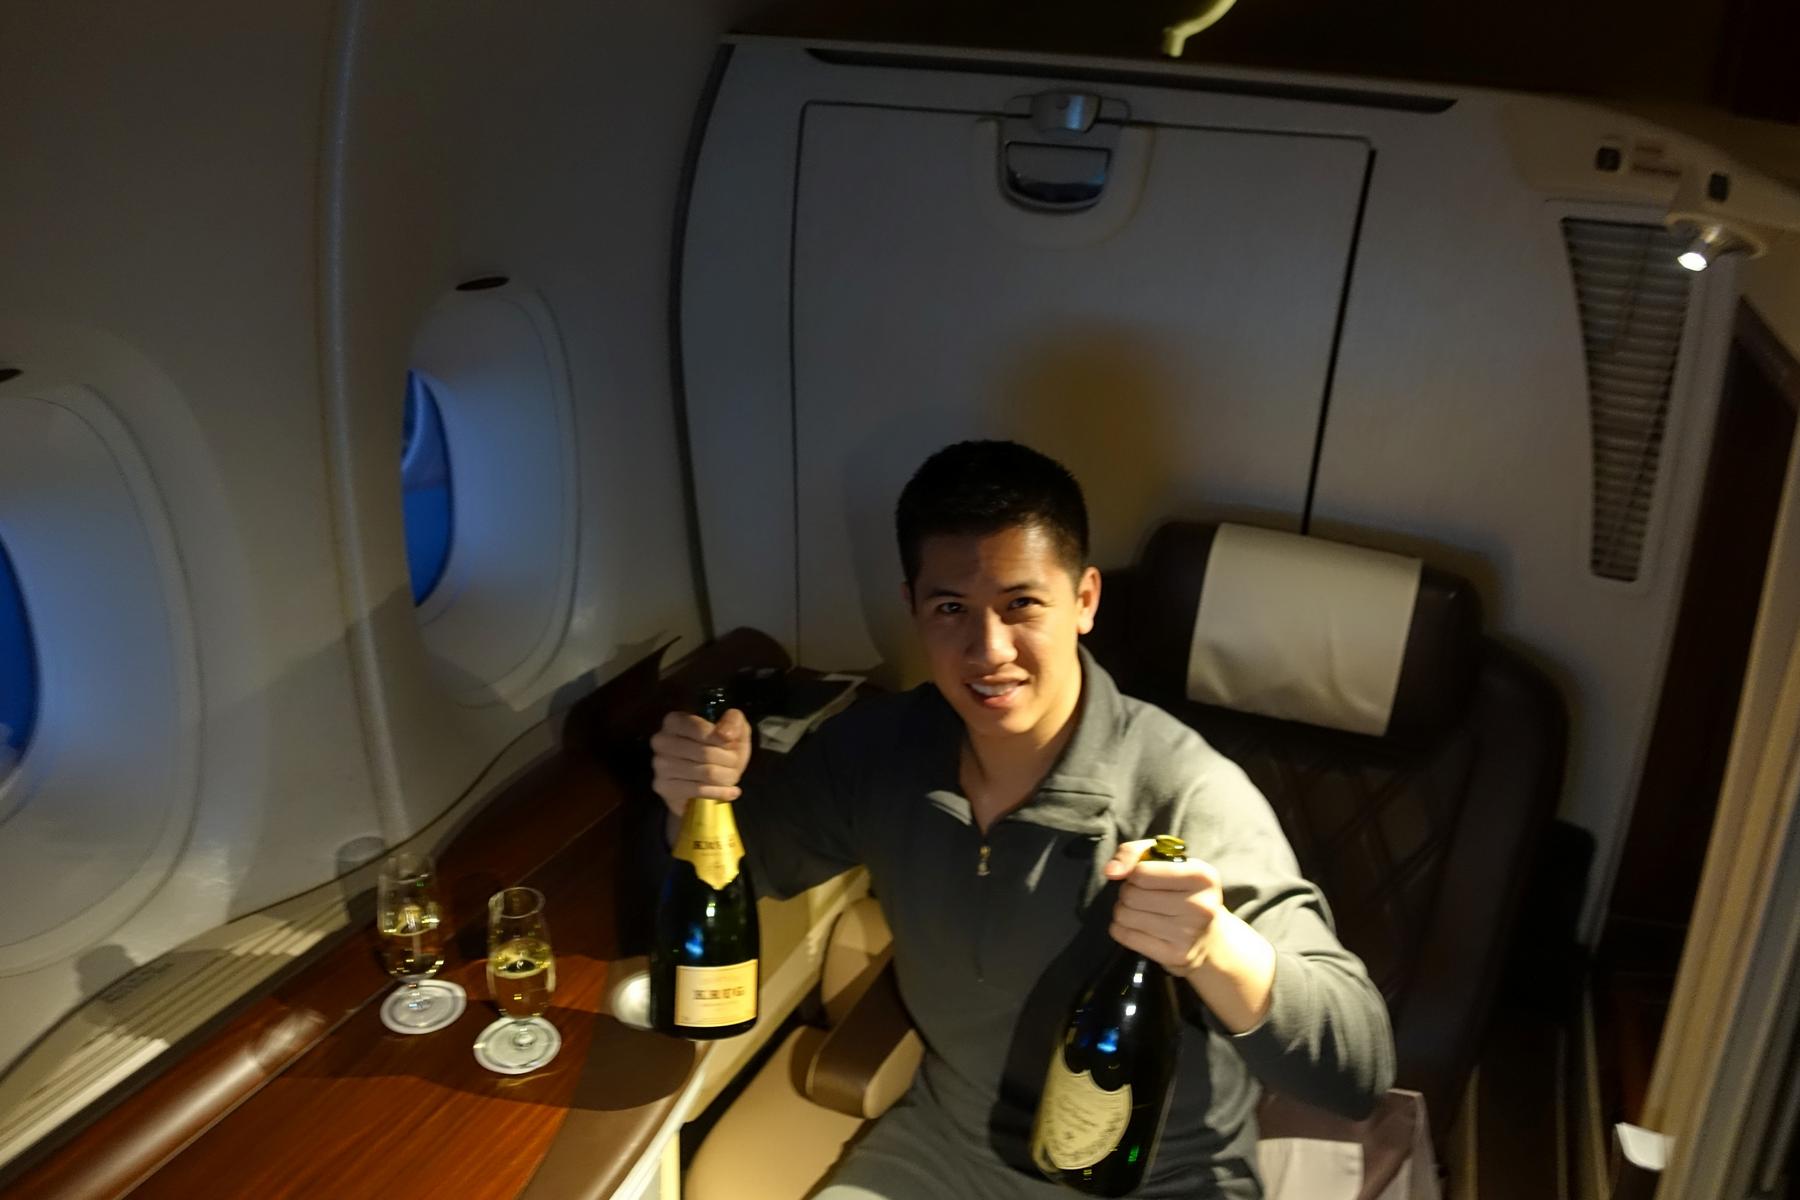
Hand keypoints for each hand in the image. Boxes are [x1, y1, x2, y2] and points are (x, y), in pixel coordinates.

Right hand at [650, 707, 752, 819]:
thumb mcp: (734, 727)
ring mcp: (660, 765)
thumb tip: (725, 735)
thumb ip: (732, 721)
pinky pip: (698, 791)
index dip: (721, 738)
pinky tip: (731, 791)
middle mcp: (661, 741)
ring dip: (726, 776)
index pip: (699, 729)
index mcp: (674, 720)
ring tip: (732, 776)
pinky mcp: (664, 787)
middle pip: (705, 753)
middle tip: (735, 763)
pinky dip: (720, 792)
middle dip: (728, 760)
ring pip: (705, 773)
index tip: (732, 744)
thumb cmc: (722, 747)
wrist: (713, 776)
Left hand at [1103, 840, 1225, 978]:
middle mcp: (1200, 906)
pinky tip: (1138, 928)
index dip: (1134, 873)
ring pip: (1124, 915)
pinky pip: (1125, 936)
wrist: (1209, 938)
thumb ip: (1134, 853)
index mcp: (1202, 877)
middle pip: (1131, 894)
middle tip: (1142, 896)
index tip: (1144, 877)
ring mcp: (1188, 934)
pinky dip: (1122, 929)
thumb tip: (1110, 871)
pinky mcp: (1175, 956)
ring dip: (1124, 910)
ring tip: (1141, 910)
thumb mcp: (1166, 861)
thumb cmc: (1181, 890)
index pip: (1141, 872)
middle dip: (1128, 892)